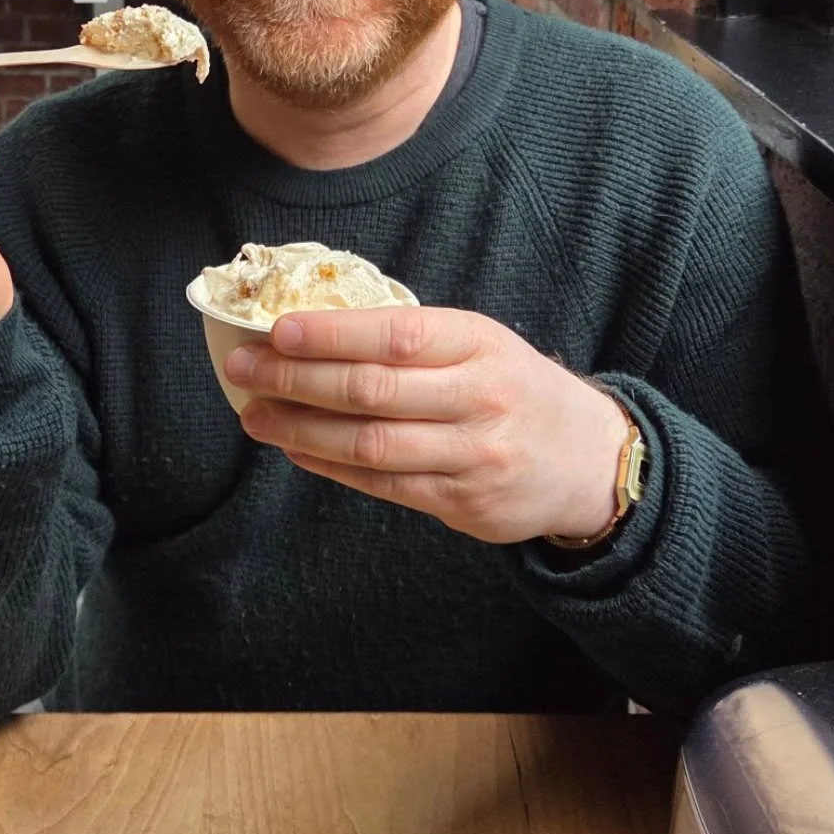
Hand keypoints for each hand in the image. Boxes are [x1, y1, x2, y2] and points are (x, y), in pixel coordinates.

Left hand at [222, 307, 630, 544]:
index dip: (331, 334)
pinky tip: (295, 447)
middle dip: (297, 379)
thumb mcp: (481, 342)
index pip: (394, 334)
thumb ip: (412, 339)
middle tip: (243, 369)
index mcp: (479, 343)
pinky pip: (382, 484)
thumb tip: (315, 331)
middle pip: (372, 391)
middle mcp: (478, 398)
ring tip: (254, 414)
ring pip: (370, 444)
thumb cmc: (515, 387)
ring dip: (301, 428)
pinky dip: (330, 465)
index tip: (276, 331)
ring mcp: (472, 456)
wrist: (589, 458)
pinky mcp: (462, 503)